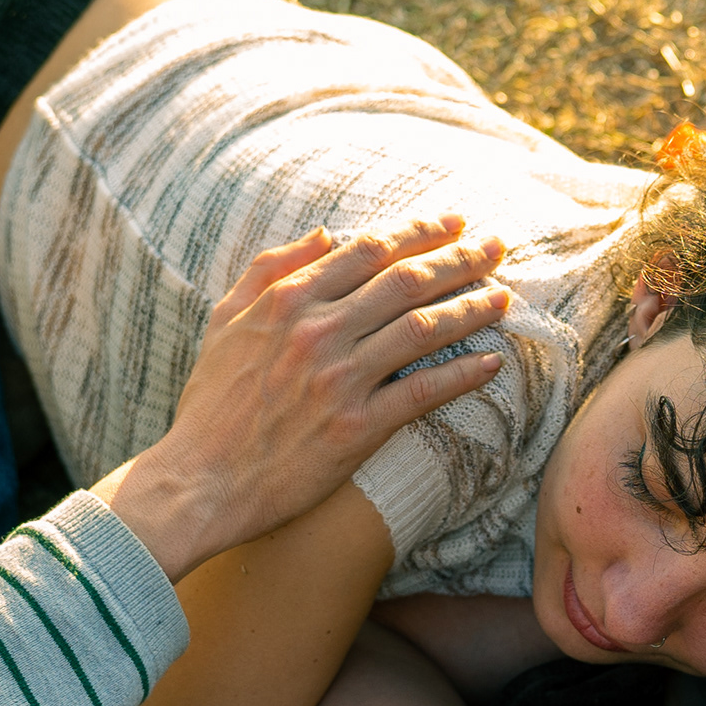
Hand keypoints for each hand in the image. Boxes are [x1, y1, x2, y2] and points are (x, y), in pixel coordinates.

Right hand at [95, 215, 512, 581]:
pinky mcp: (355, 428)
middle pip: (406, 281)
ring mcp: (339, 379)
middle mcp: (318, 332)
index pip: (368, 250)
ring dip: (471, 308)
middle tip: (498, 246)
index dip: (418, 231)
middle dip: (460, 258)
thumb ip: (271, 269)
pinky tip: (491, 362)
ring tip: (506, 297)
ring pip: (423, 329)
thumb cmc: (211, 404)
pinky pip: (422, 393)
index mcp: (288, 300)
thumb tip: (324, 232)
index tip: (453, 223)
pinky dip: (461, 374)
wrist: (199, 481)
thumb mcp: (226, 320)